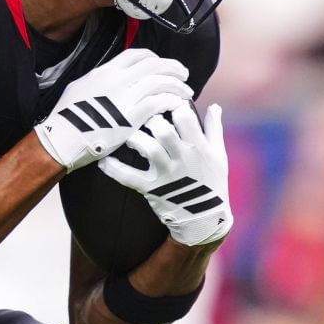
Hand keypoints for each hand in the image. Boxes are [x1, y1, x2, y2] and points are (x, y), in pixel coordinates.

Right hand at [34, 48, 193, 171]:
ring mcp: (125, 97)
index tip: (162, 65)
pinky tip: (177, 105)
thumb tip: (104, 78)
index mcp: (105, 71)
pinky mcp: (131, 117)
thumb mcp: (78, 88)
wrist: (62, 138)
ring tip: (186, 92)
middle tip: (184, 75)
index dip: (154, 58)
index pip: (137, 55)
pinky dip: (171, 101)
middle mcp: (117, 79)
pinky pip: (158, 102)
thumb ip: (96, 80)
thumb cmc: (65, 118)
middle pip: (154, 64)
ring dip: (177, 85)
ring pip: (160, 82)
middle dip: (173, 67)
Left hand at [98, 103, 232, 245]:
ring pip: (147, 148)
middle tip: (143, 117)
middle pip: (162, 129)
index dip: (171, 104)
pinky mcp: (152, 189)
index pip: (184, 115)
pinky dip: (114, 169)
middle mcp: (183, 157)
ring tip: (129, 135)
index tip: (163, 103)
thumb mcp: (220, 155)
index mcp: (199, 145)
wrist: (204, 219)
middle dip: (150, 118)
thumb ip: (214, 129)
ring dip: (134, 138)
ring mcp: (167, 173)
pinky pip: (129, 177)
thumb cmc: (213, 182)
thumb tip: (213, 106)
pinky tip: (103, 161)